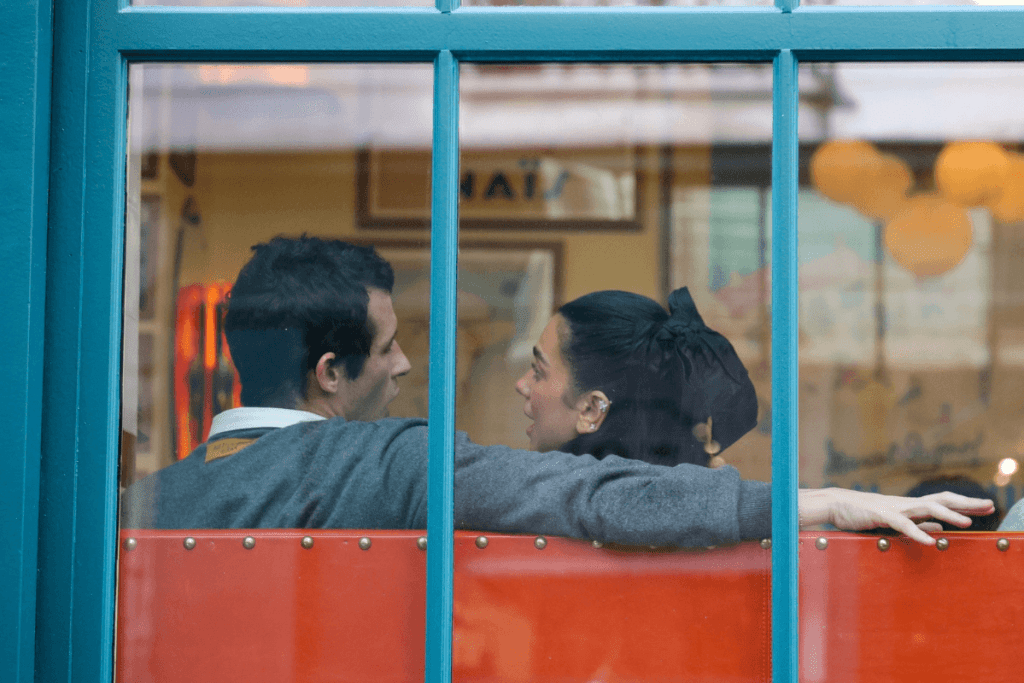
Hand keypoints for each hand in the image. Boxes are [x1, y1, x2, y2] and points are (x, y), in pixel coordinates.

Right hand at [798, 488, 995, 544]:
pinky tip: (930, 541)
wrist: (835, 504)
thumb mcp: (894, 520)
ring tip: (967, 523)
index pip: (944, 501)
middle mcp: (906, 503)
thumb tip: (940, 529)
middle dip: (967, 503)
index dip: (966, 503)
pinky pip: (903, 524)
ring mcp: (894, 507)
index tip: (987, 506)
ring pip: (926, 508)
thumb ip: (917, 523)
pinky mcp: (880, 515)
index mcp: (910, 505)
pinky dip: (917, 532)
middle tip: (990, 505)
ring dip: (948, 515)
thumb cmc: (862, 512)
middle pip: (942, 499)